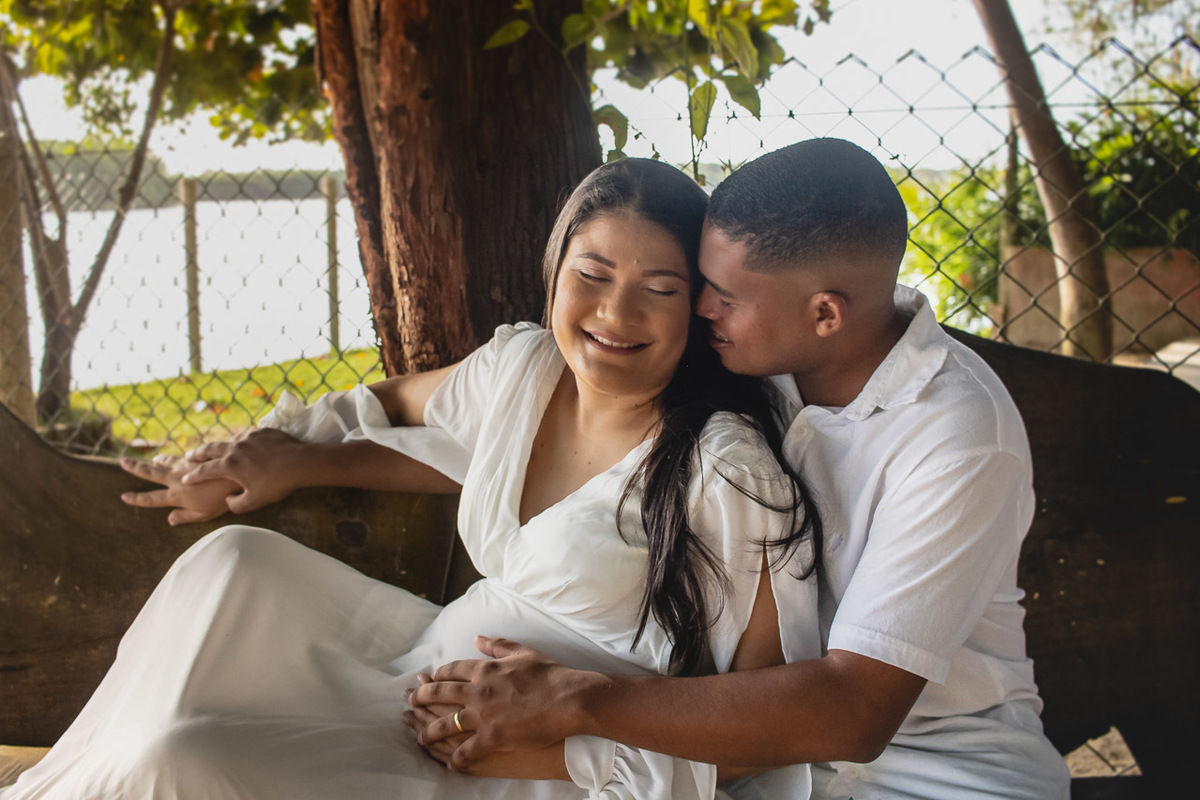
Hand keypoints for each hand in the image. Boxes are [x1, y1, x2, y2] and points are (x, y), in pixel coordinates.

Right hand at [120, 453, 239, 525]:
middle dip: (135, 468)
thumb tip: (170, 520)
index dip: (137, 499)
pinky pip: (186, 455)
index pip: (152, 498)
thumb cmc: (225, 499)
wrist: (239, 475)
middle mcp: (177, 478)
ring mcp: (187, 464)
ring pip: (168, 460)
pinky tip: (187, 455)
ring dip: (160, 460)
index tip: (124, 496)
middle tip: (122, 462)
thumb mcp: (205, 515)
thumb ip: (185, 516)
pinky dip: (182, 456)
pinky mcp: (199, 454)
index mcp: (177, 495)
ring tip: (155, 459)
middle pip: (151, 473)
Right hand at [181, 428, 306, 513]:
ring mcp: (249, 437)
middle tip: (189, 457)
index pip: (204, 471)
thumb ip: (236, 505)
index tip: (184, 480)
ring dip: (219, 445)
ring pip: (228, 439)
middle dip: (198, 455)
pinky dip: (239, 439)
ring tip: (215, 448)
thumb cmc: (277, 484)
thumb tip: (228, 500)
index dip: (192, 477)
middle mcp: (235, 448)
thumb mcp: (254, 502)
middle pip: (210, 450)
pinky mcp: (262, 431)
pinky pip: (246, 434)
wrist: (301, 462)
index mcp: (229, 465)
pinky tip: (241, 441)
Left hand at [408, 635, 595, 770]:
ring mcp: (483, 715)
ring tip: (420, 738)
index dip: (437, 675)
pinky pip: (466, 750)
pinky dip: (456, 758)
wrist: (568, 698)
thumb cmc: (550, 674)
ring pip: (445, 724)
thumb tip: (478, 638)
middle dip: (420, 698)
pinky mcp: (492, 737)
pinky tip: (450, 764)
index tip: (427, 678)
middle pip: (439, 694)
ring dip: (428, 732)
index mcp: (484, 669)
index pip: (451, 670)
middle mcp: (477, 691)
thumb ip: (497, 645)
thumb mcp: (523, 653)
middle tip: (409, 703)